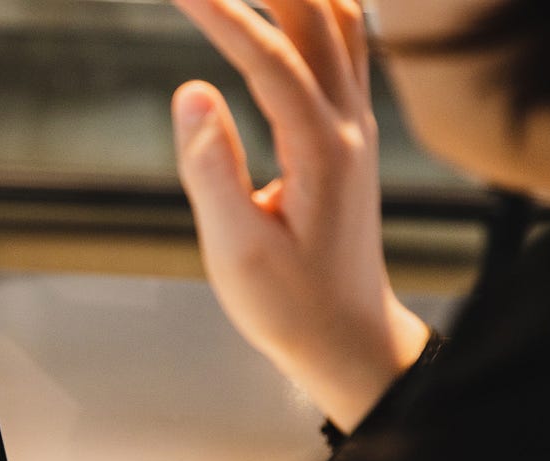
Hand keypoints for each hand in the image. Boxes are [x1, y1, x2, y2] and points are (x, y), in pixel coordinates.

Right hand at [169, 0, 428, 429]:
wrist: (348, 338)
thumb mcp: (238, 251)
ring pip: (339, 20)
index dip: (221, 13)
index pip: (270, 57)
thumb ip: (213, 168)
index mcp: (322, 151)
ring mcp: (359, 123)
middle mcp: (351, 125)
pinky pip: (346, 42)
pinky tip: (287, 3)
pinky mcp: (353, 130)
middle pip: (317, 16)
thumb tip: (191, 90)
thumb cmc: (290, 305)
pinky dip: (316, 8)